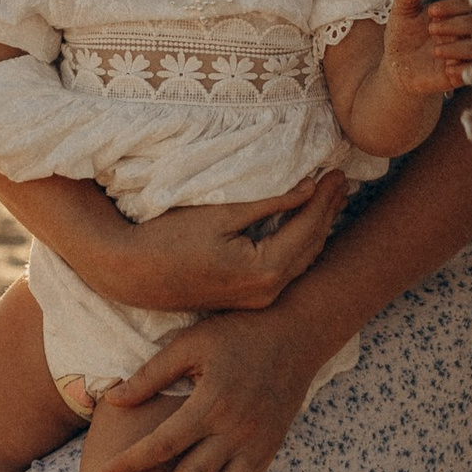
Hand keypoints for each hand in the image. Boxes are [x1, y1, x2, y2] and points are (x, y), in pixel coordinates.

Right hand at [0, 166, 348, 315]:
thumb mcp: (221, 215)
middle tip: (341, 180)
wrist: (129, 274)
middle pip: (310, 247)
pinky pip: (284, 270)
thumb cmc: (168, 239)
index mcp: (263, 270)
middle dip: (327, 212)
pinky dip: (298, 245)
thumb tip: (309, 187)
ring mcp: (256, 301)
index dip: (324, 198)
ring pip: (300, 261)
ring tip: (331, 198)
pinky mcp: (245, 299)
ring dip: (316, 229)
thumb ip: (269, 204)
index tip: (336, 171)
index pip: (307, 228)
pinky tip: (304, 226)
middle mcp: (266, 293)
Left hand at [93, 302, 326, 471]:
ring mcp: (255, 445)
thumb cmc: (237, 333)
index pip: (162, 443)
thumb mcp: (191, 344)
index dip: (131, 463)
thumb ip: (153, 374)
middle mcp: (235, 430)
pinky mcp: (269, 452)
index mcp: (211, 402)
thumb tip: (113, 400)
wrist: (297, 337)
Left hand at [382, 0, 471, 101]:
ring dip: (459, 48)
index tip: (431, 11)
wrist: (395, 67)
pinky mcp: (460, 74)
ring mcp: (461, 54)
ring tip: (435, 51)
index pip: (463, 3)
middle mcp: (460, 33)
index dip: (451, 5)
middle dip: (454, 25)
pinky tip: (447, 69)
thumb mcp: (400, 16)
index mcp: (449, 15)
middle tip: (431, 29)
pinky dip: (466, 70)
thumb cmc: (402, 37)